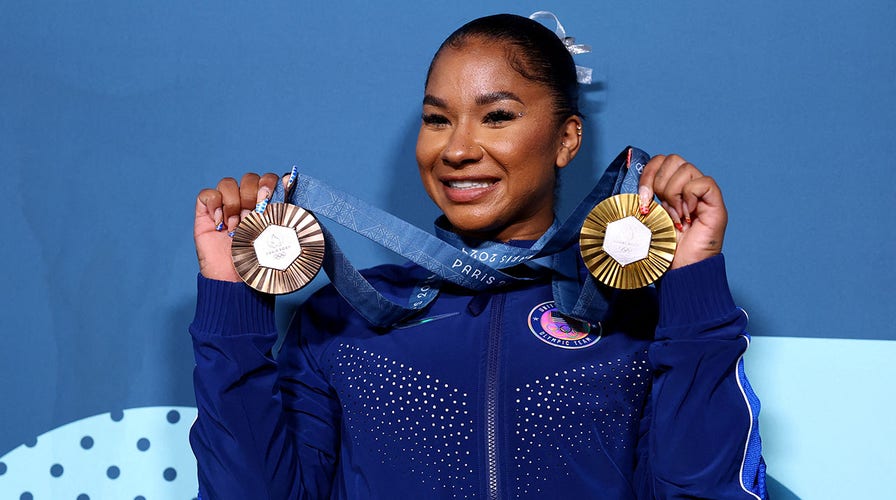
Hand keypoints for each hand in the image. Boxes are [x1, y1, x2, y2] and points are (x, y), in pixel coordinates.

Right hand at [194, 173, 280, 280]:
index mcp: (266, 205)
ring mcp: (225, 206)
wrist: (236, 282)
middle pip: (249, 178)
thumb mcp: (280, 237)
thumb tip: (294, 190)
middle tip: (253, 217)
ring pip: (228, 183)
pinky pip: (207, 194)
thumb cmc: (259, 262)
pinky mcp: (206, 213)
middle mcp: (246, 202)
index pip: (269, 179)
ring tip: (236, 227)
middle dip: (252, 195)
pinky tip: (220, 224)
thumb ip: (287, 214)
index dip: (271, 182)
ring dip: (234, 204)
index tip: (271, 196)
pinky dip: (214, 204)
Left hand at [638, 154, 726, 268]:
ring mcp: (703, 195)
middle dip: (658, 183)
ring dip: (673, 194)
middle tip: (659, 209)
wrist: (681, 271)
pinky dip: (690, 197)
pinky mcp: (715, 204)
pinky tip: (686, 216)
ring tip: (674, 217)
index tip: (643, 199)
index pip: (660, 161)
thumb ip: (644, 201)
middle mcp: (689, 188)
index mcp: (672, 189)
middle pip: (672, 159)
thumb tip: (630, 191)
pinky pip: (703, 183)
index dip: (648, 174)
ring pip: (686, 169)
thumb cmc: (665, 251)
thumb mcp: (647, 220)